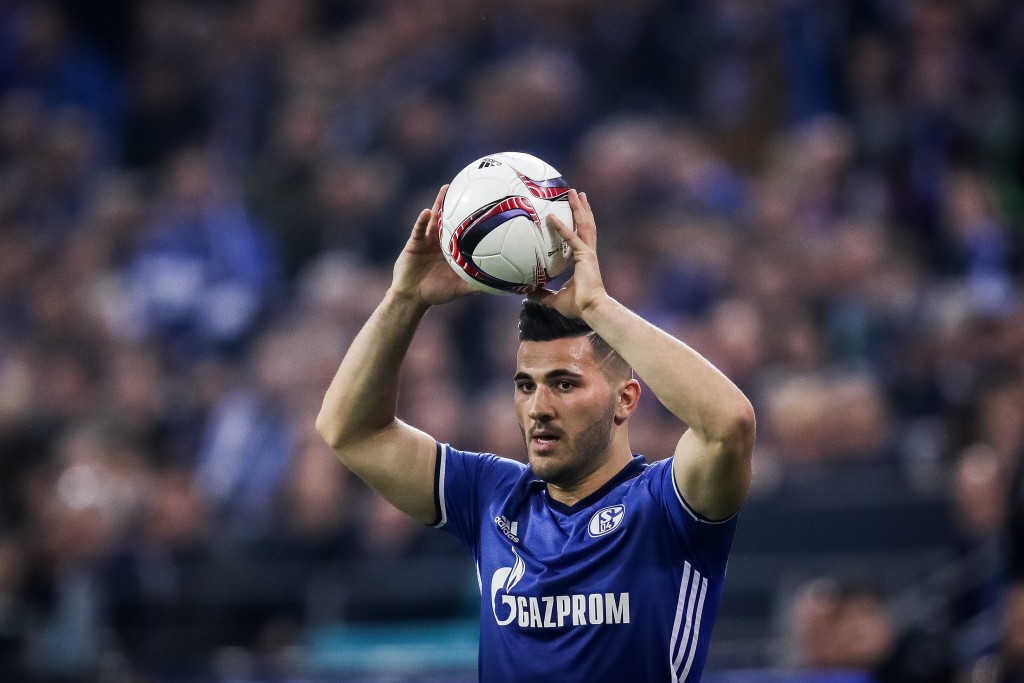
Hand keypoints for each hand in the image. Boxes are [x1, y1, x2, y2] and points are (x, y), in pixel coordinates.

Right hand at [391, 185, 478, 306]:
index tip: (484, 203)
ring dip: (439, 204)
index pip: (464, 229)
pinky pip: (419, 229)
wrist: (413, 296)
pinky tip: (426, 212)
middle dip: (457, 203)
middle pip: (450, 219)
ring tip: (446, 189)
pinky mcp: (414, 243)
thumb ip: (476, 284)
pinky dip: (422, 220)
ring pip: (434, 219)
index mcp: (453, 248)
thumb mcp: (460, 289)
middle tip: (467, 186)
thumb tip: (498, 285)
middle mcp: (441, 241)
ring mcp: (427, 240)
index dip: (472, 217)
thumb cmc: (437, 292)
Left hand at [530, 189, 607, 318]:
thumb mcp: (554, 299)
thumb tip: (528, 292)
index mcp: (583, 260)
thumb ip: (542, 294)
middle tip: (577, 194)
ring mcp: (588, 253)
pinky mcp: (585, 256)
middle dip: (582, 209)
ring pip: (584, 225)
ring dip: (579, 208)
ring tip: (575, 193)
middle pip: (586, 225)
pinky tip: (551, 217)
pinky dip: (561, 227)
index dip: (578, 224)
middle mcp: (588, 253)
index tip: (575, 212)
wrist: (591, 309)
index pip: (581, 237)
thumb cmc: (578, 306)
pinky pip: (571, 238)